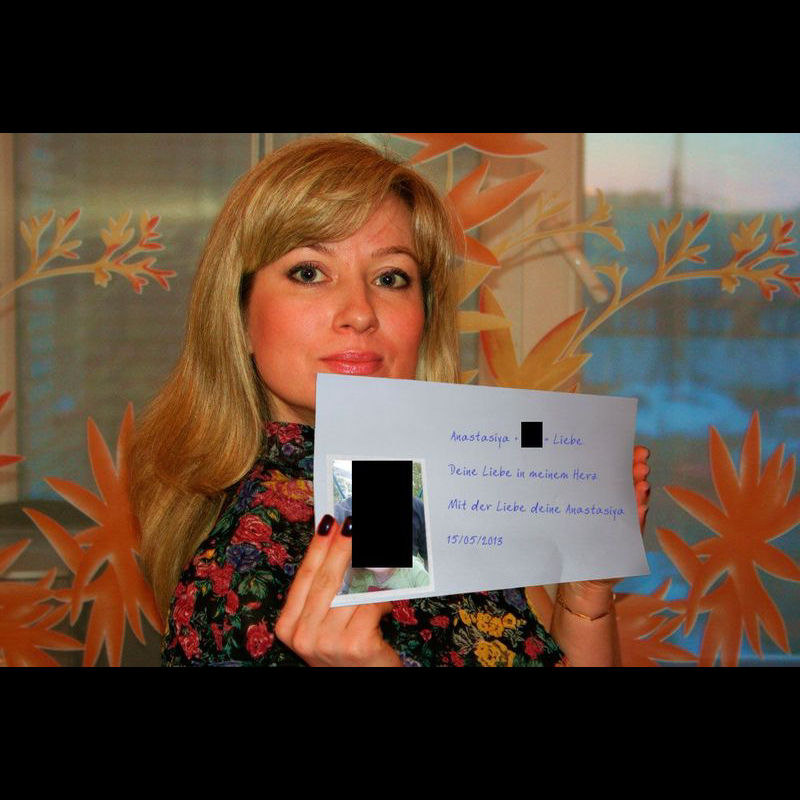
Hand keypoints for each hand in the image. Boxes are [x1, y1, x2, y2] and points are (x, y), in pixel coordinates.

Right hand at [274, 515, 401, 666]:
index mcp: (288, 626)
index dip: (318, 546)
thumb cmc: (344, 651)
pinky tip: (387, 604)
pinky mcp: (356, 644)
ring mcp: (328, 642)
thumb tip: (339, 546)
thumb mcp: (324, 624)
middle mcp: (303, 635)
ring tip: (379, 560)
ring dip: (369, 573)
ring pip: (351, 591)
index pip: (304, 576)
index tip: (328, 521)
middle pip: (327, 579)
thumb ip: (325, 593)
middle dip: (342, 546)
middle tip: (353, 522)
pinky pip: (372, 605)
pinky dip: (384, 600)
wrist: (364, 684)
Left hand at [557, 444, 651, 611]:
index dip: (628, 458)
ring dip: (640, 490)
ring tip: (641, 481)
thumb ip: (577, 493)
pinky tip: (640, 505)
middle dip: (636, 469)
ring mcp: (624, 520)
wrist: (583, 573)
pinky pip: (634, 525)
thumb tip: (572, 468)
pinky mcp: (628, 539)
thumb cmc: (575, 538)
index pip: (618, 471)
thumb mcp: (574, 514)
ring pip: (635, 500)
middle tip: (641, 462)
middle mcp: (618, 503)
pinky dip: (638, 515)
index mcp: (604, 493)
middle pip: (630, 482)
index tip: (637, 449)